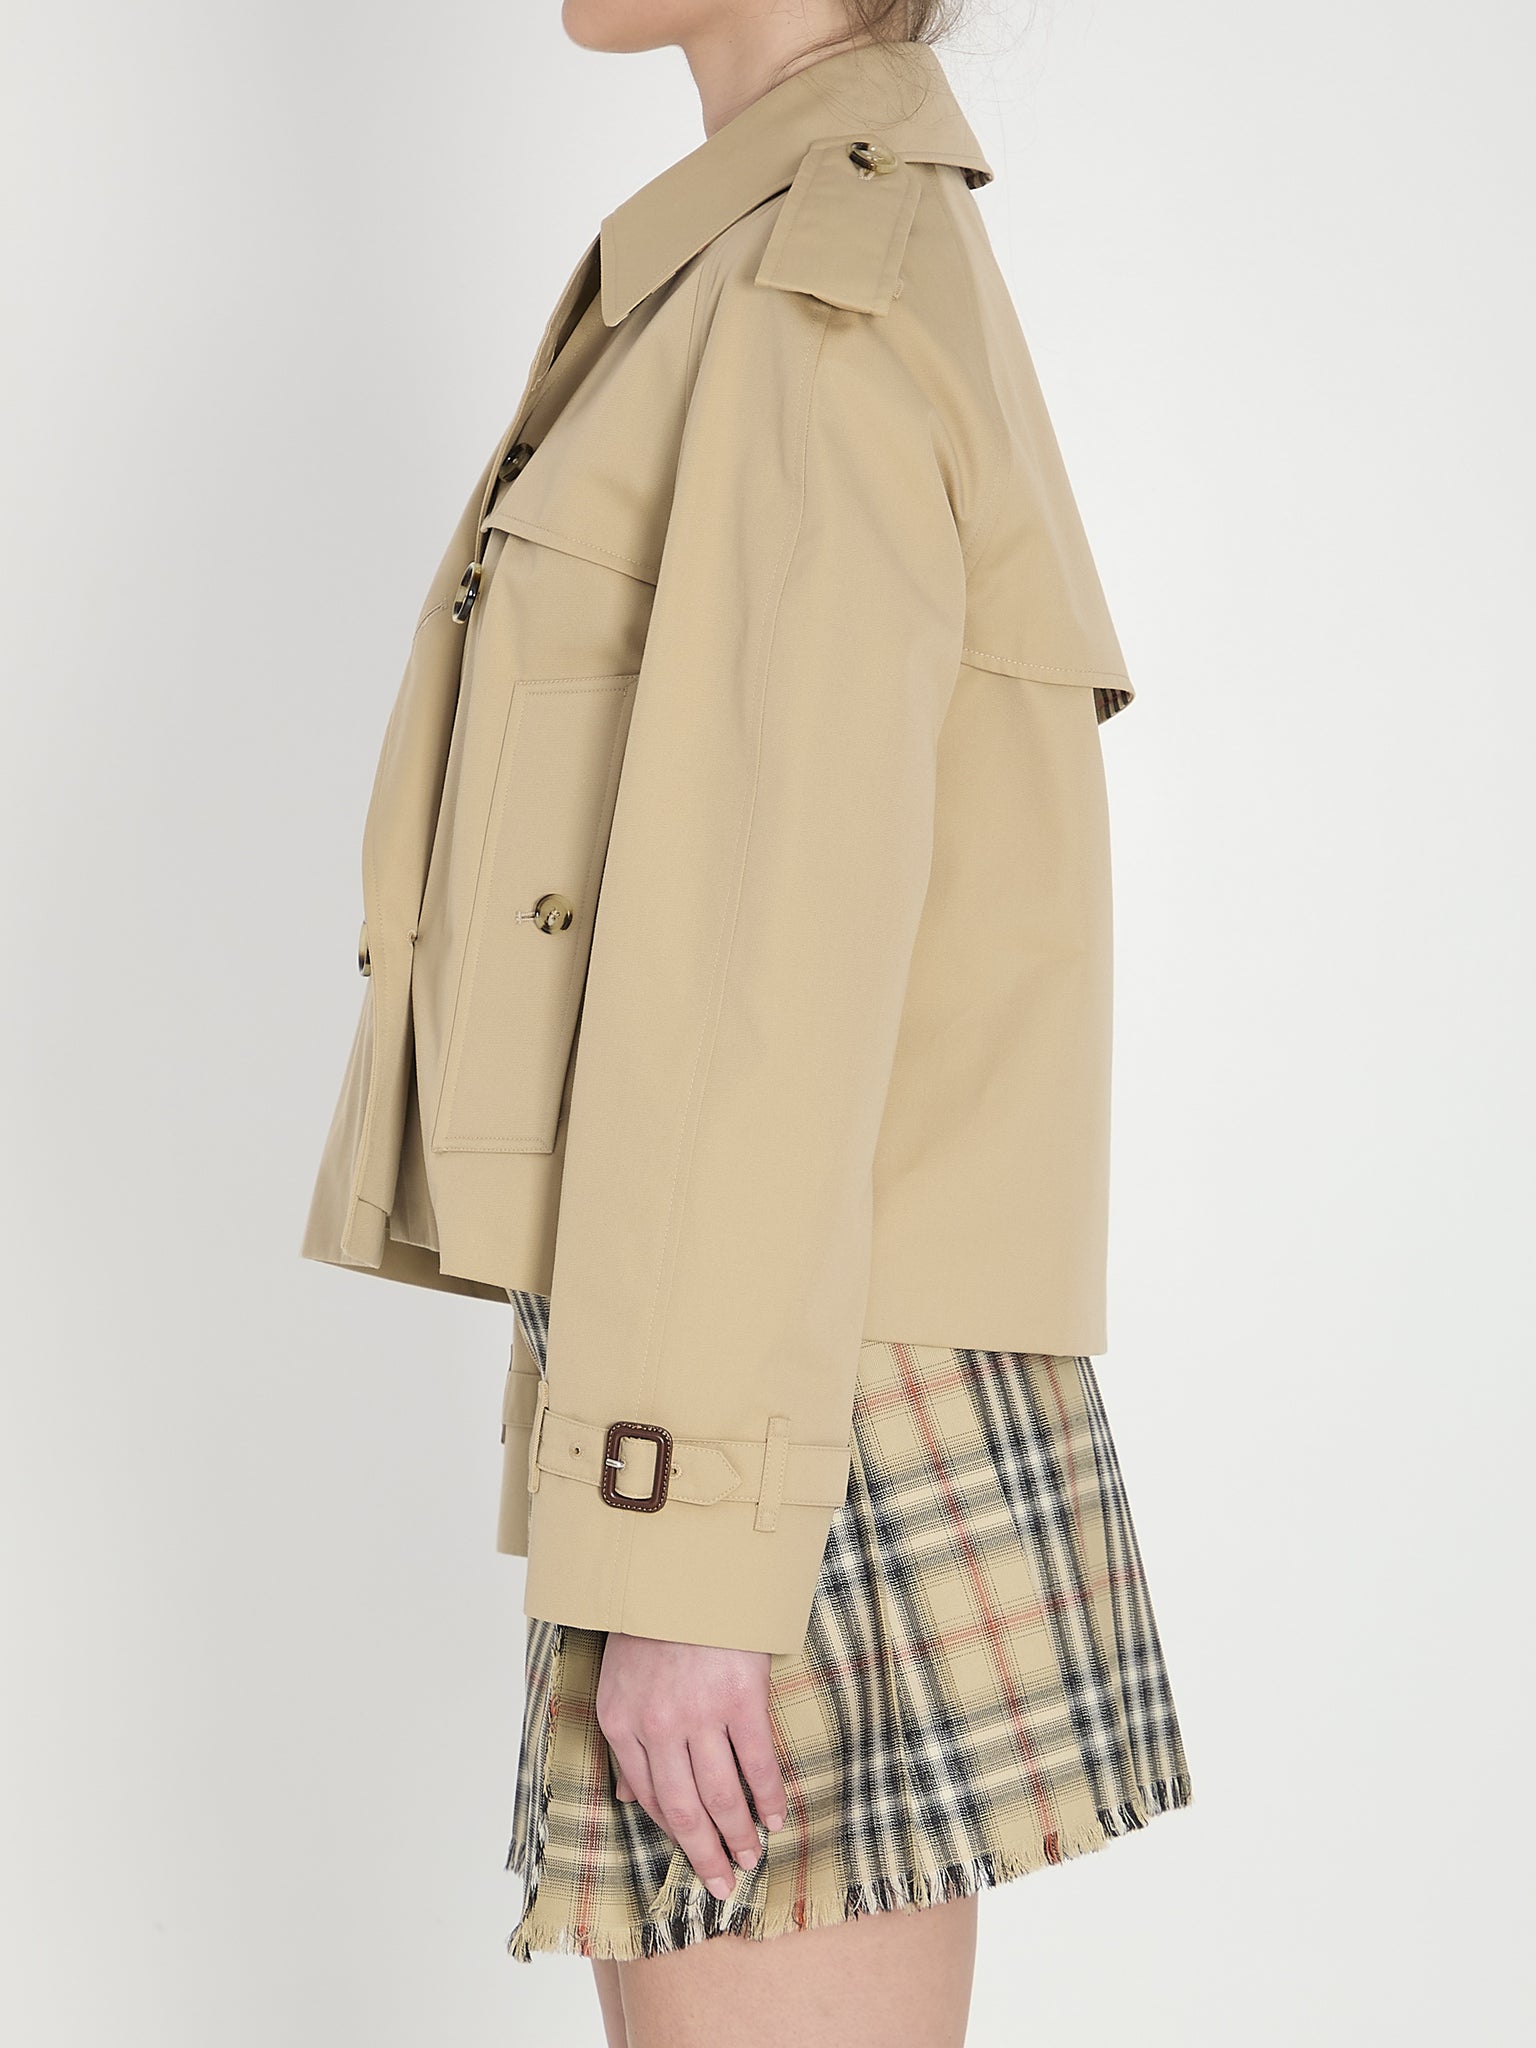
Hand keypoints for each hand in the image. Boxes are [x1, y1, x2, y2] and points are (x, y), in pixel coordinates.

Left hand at [595, 1632, 788, 1899]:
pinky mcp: (741, 1697)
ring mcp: (700, 1712)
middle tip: (721, 1883)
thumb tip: (628, 1799)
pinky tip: (774, 1815)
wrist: (687, 1566)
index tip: (691, 1856)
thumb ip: (627, 1739)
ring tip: (750, 1857)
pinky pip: (757, 1762)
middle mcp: (656, 1724)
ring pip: (720, 1795)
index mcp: (620, 1720)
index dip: (672, 1833)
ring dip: (738, 1834)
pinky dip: (767, 1795)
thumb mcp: (621, 1679)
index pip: (646, 1796)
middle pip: (683, 1808)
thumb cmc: (654, 1621)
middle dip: (704, 1853)